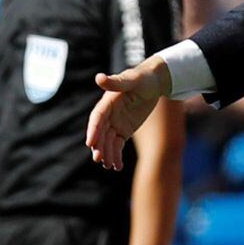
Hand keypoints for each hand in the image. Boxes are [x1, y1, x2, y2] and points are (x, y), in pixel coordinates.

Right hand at [86, 54, 171, 170]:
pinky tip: (118, 167)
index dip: (93, 130)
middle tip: (99, 159)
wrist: (154, 83)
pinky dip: (116, 156)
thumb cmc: (143, 78)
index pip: (97, 117)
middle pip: (101, 133)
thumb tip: (99, 77)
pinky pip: (117, 145)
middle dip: (99, 146)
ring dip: (107, 154)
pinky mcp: (123, 131)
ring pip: (108, 142)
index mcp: (107, 102)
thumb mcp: (131, 79)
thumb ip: (116, 82)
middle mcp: (108, 115)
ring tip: (110, 166)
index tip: (90, 143)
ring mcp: (115, 124)